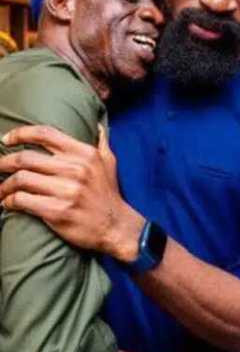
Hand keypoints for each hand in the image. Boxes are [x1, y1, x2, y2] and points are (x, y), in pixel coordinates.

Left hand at [0, 125, 144, 261]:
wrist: (117, 227)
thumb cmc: (109, 194)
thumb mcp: (109, 164)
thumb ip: (101, 143)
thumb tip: (97, 125)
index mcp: (85, 154)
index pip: (45, 134)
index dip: (20, 134)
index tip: (6, 139)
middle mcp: (76, 170)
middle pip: (25, 158)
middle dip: (4, 162)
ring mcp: (66, 191)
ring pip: (20, 179)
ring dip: (3, 185)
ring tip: (1, 190)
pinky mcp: (57, 211)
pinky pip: (21, 200)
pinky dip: (9, 201)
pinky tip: (8, 203)